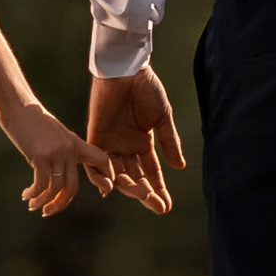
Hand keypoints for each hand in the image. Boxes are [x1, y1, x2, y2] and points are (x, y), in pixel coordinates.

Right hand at [0, 95, 115, 217]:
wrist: (19, 106)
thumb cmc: (33, 122)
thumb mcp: (55, 135)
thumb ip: (62, 151)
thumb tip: (58, 175)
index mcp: (76, 144)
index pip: (101, 159)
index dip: (107, 176)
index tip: (104, 192)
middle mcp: (69, 150)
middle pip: (72, 187)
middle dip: (60, 203)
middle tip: (48, 211)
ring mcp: (56, 153)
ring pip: (56, 188)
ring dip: (43, 201)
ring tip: (32, 205)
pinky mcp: (40, 155)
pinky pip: (41, 184)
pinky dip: (34, 194)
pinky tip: (26, 195)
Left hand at [88, 68, 186, 216]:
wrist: (126, 69)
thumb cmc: (146, 88)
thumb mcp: (162, 117)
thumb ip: (169, 142)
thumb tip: (180, 167)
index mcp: (142, 143)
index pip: (151, 173)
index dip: (158, 190)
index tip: (166, 206)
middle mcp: (126, 147)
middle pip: (135, 178)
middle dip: (146, 194)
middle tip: (156, 205)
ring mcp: (110, 143)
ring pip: (118, 174)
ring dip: (129, 187)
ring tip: (143, 195)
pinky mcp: (95, 136)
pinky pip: (96, 162)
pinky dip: (102, 175)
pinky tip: (113, 186)